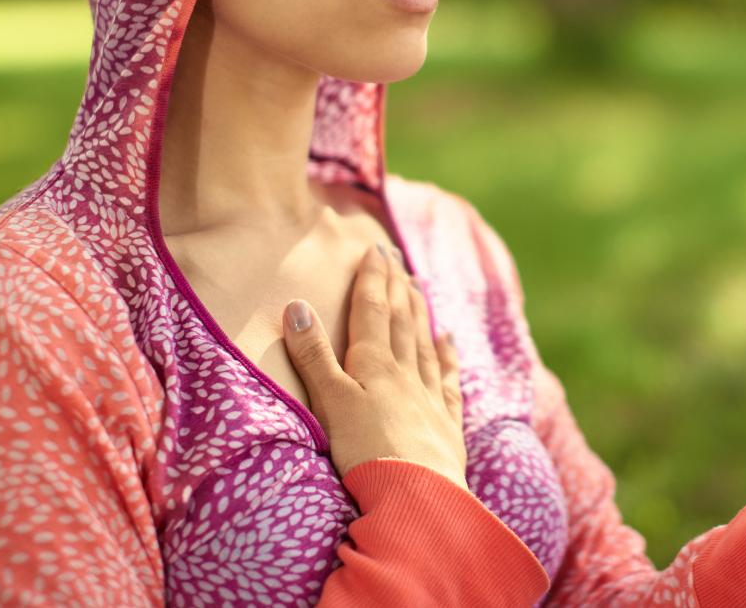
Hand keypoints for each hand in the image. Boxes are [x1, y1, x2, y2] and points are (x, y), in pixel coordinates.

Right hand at [282, 243, 467, 489]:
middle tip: (396, 256)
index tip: (375, 249)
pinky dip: (448, 355)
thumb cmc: (366, 452)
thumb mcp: (330, 401)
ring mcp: (429, 397)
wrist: (418, 497)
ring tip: (419, 286)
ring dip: (420, 312)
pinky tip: (448, 339)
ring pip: (424, 344)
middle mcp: (405, 373)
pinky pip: (448, 379)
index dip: (373, 278)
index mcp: (374, 364)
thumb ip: (313, 355)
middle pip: (401, 320)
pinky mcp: (446, 425)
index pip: (373, 311)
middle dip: (396, 286)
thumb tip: (297, 305)